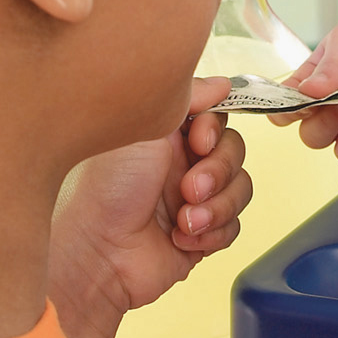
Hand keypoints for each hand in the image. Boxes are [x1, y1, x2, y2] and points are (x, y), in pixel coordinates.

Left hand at [49, 76, 252, 337]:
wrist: (97, 253)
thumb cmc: (107, 189)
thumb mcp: (145, 129)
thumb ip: (189, 98)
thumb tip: (223, 84)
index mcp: (168, 135)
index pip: (218, 120)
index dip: (216, 131)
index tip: (198, 142)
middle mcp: (183, 163)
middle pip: (235, 153)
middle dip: (218, 172)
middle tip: (188, 189)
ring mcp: (194, 200)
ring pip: (240, 190)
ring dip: (217, 206)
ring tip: (184, 221)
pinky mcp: (201, 235)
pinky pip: (233, 227)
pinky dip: (212, 233)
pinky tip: (182, 239)